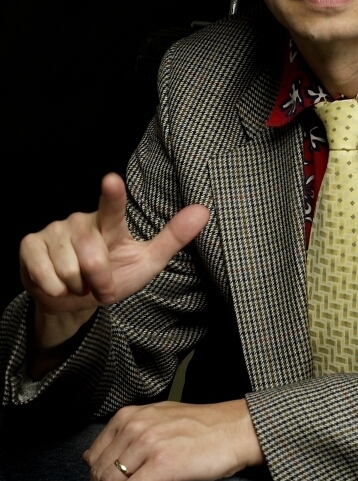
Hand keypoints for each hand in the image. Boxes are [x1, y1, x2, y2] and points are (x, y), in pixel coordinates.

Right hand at [20, 173, 210, 354]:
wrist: (75, 300)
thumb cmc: (114, 274)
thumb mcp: (148, 261)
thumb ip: (173, 236)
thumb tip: (204, 210)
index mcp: (110, 223)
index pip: (113, 207)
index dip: (112, 195)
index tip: (111, 180)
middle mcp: (80, 221)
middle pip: (92, 258)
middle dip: (99, 281)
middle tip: (101, 285)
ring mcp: (53, 231)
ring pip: (68, 270)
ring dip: (76, 287)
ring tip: (79, 282)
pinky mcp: (30, 245)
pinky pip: (44, 274)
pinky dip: (54, 288)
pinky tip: (56, 283)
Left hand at [84, 398, 262, 480]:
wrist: (237, 430)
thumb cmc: (204, 428)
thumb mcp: (161, 419)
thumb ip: (131, 432)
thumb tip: (98, 456)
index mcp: (131, 416)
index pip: (95, 456)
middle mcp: (135, 427)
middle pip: (99, 473)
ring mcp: (147, 445)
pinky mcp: (161, 464)